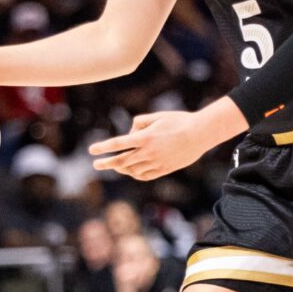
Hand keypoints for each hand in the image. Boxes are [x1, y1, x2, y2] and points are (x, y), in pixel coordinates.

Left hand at [91, 108, 232, 181]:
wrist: (200, 133)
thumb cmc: (179, 121)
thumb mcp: (157, 116)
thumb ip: (140, 122)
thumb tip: (130, 134)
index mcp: (145, 137)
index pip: (118, 144)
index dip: (103, 147)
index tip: (92, 150)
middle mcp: (149, 152)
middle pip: (122, 160)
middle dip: (107, 163)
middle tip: (96, 165)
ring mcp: (157, 162)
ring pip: (133, 170)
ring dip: (122, 169)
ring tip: (115, 166)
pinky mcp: (165, 169)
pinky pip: (145, 175)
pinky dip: (136, 175)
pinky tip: (131, 172)